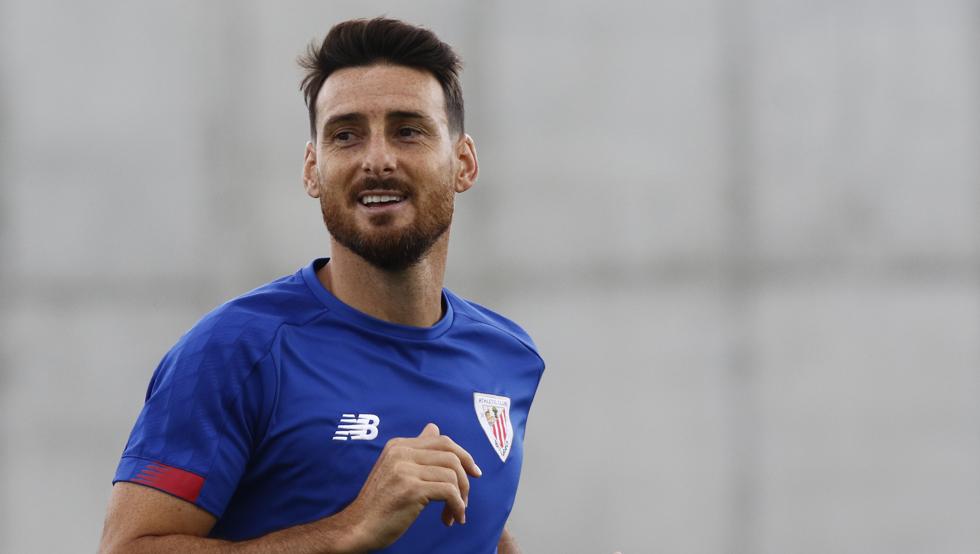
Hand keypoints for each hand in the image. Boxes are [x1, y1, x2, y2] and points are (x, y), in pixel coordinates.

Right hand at [339, 423, 481, 550]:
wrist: (358, 527)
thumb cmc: (380, 502)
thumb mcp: (395, 468)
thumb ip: (416, 449)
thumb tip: (434, 428)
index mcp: (398, 445)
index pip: (442, 440)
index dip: (463, 456)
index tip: (473, 473)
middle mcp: (401, 452)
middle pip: (451, 454)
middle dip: (466, 476)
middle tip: (466, 497)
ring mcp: (405, 470)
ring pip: (453, 474)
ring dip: (461, 497)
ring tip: (455, 512)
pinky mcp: (411, 489)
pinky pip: (449, 492)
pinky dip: (457, 506)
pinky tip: (451, 518)